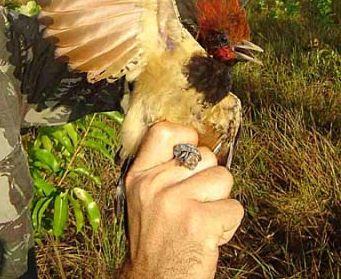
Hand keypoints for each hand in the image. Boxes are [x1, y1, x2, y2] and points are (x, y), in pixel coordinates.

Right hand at [120, 122, 243, 278]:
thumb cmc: (157, 241)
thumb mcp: (145, 198)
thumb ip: (164, 171)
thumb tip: (198, 146)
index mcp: (139, 176)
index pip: (163, 132)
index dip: (187, 136)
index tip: (193, 155)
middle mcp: (154, 184)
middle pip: (205, 156)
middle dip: (210, 179)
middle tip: (195, 204)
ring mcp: (175, 201)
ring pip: (224, 178)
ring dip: (221, 201)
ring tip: (203, 219)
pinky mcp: (198, 221)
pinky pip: (234, 208)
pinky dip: (229, 225)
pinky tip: (209, 236)